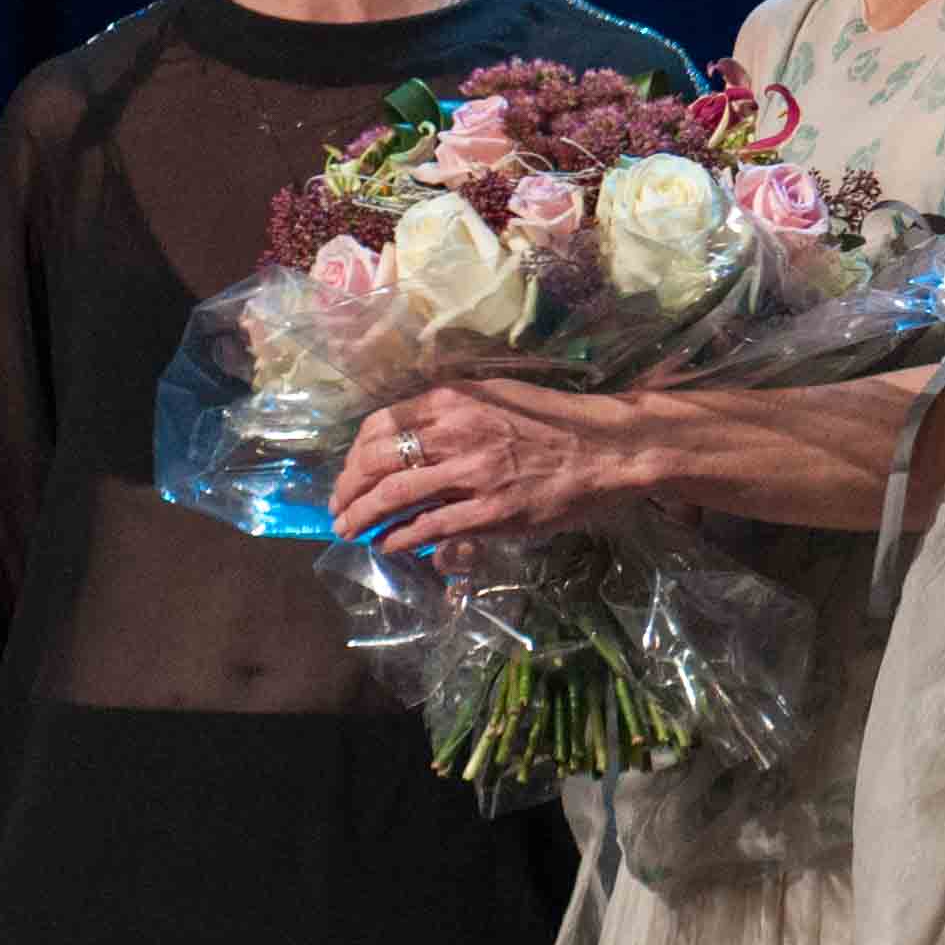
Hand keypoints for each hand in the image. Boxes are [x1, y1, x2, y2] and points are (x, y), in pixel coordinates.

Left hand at [327, 381, 651, 548]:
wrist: (607, 449)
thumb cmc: (554, 422)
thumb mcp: (496, 398)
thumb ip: (450, 414)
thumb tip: (408, 441)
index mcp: (454, 400)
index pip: (381, 423)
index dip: (354, 453)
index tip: (348, 472)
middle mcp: (457, 432)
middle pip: (377, 462)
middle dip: (347, 489)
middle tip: (337, 508)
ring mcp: (473, 474)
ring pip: (394, 497)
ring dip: (362, 518)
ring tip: (350, 530)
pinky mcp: (491, 512)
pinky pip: (429, 529)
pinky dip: (400, 540)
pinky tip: (390, 546)